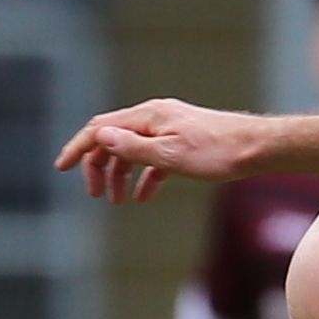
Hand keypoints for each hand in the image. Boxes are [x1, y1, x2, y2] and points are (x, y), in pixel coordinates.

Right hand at [57, 98, 268, 203]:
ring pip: (133, 150)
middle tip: (95, 195)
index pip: (101, 128)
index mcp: (148, 116)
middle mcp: (155, 117)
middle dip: (98, 166)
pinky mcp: (183, 142)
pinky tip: (141, 197)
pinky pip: (153, 158)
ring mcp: (169, 129)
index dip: (79, 148)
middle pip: (113, 138)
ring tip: (116, 201)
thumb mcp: (170, 155)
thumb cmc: (217, 153)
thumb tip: (101, 137)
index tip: (61, 167)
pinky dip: (143, 176)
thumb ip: (133, 148)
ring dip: (120, 175)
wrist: (257, 149)